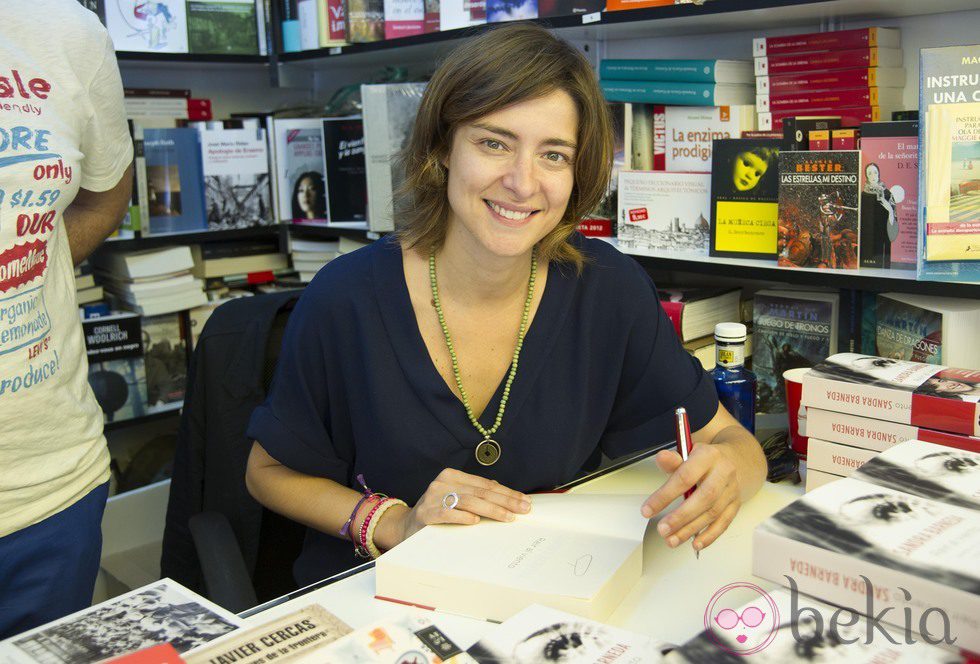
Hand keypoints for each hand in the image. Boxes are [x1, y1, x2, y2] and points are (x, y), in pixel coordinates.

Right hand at [388, 468, 531, 544]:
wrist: (406, 527)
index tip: (525, 501)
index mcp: (452, 476)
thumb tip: (505, 494)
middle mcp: (442, 483)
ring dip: (491, 509)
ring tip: (508, 517)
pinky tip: (476, 521)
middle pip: (480, 492)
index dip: (506, 492)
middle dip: (505, 501)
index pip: (485, 484)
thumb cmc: (437, 513)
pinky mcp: (425, 513)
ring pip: (468, 501)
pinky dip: (462, 517)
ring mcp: (432, 497)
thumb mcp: (456, 499)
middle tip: (524, 509)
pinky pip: (447, 513)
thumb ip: (476, 494)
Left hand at [641, 444, 741, 552]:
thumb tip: (661, 458)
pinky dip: (709, 536)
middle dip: (680, 517)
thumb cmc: (702, 460)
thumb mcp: (686, 453)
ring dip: (691, 529)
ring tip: (672, 539)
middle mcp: (723, 472)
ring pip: (713, 513)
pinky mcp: (735, 504)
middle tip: (663, 529)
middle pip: (703, 497)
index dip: (665, 495)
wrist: (730, 460)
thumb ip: (672, 461)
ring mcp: (731, 489)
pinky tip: (695, 543)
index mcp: (708, 456)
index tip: (647, 510)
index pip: (685, 476)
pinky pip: (724, 523)